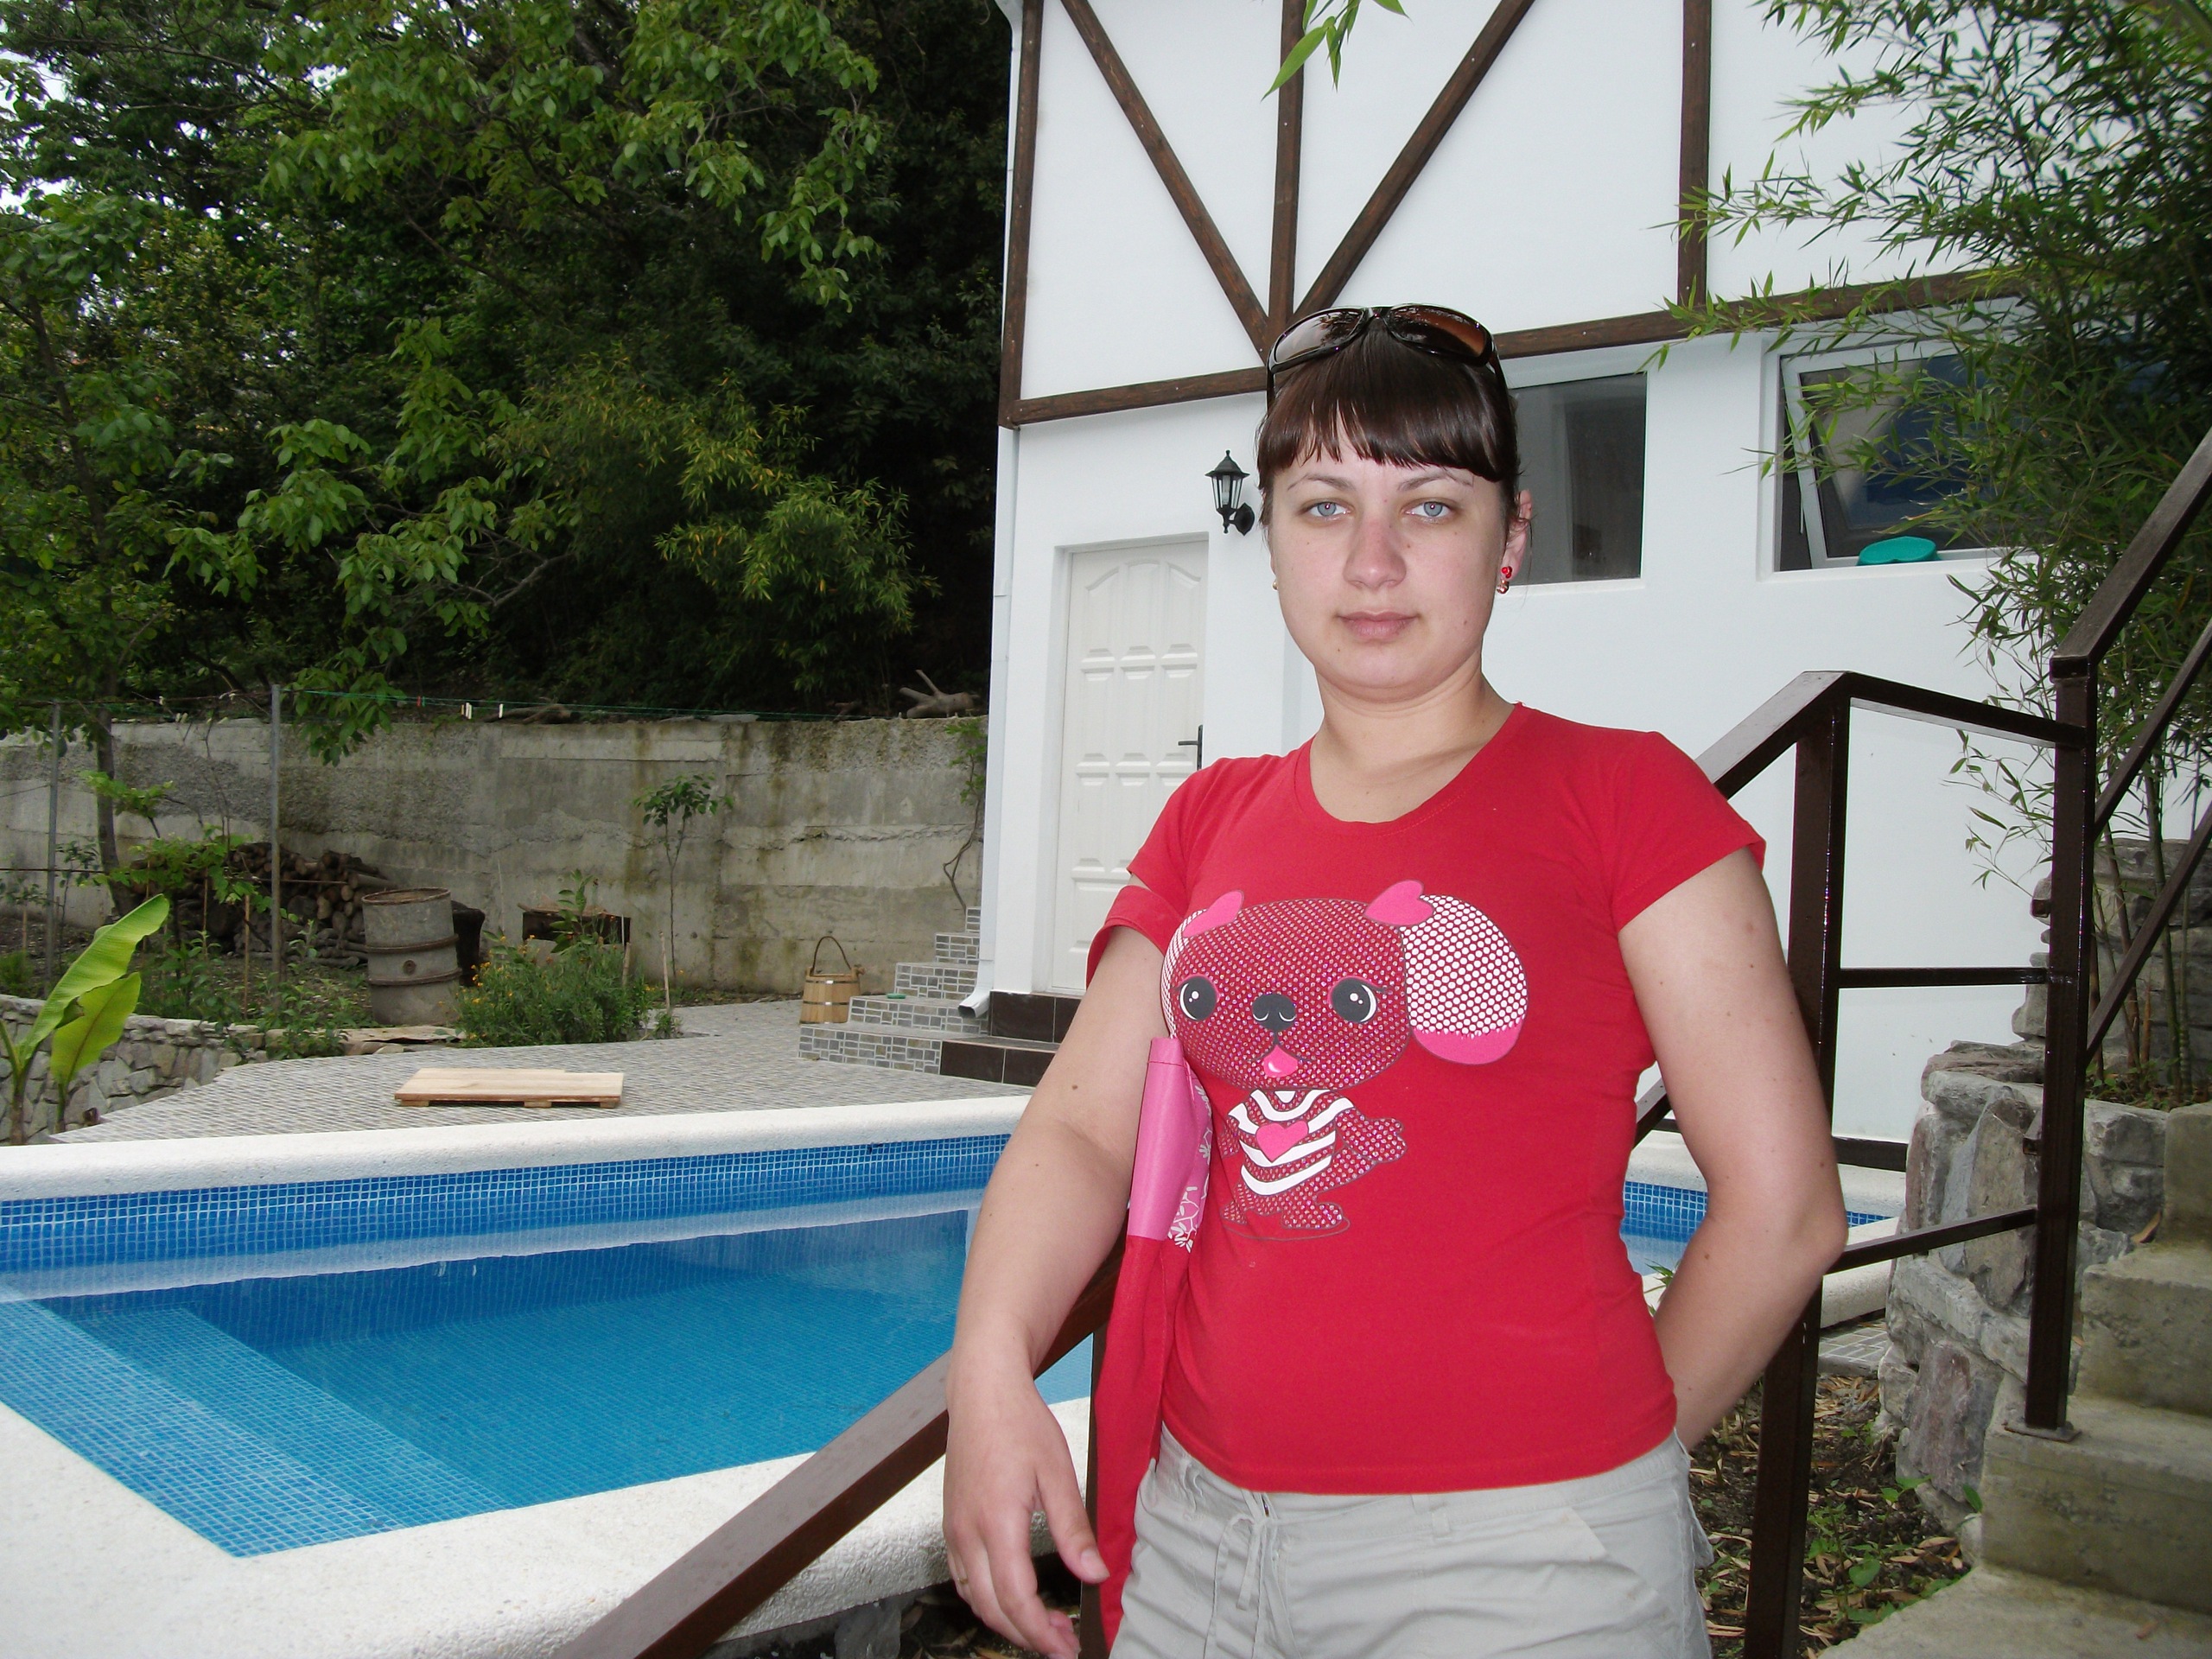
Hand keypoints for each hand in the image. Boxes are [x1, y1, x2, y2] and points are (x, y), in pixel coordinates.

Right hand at [943, 1353, 1105, 1658]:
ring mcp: (954, 1530)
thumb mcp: (1058, 1473)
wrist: (982, 1392)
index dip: (1042, 1633)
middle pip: (991, 1610)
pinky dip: (987, 1600)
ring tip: (1043, 1626)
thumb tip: (1095, 1575)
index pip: (1016, 1600)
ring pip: (973, 1598)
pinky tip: (1011, 1597)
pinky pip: (962, 1578)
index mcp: (996, 1523)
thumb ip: (1073, 1529)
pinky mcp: (951, 1524)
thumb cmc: (1020, 1424)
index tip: (1068, 1648)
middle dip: (1027, 1636)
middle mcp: (967, 1534)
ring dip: (1006, 1621)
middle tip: (1062, 1644)